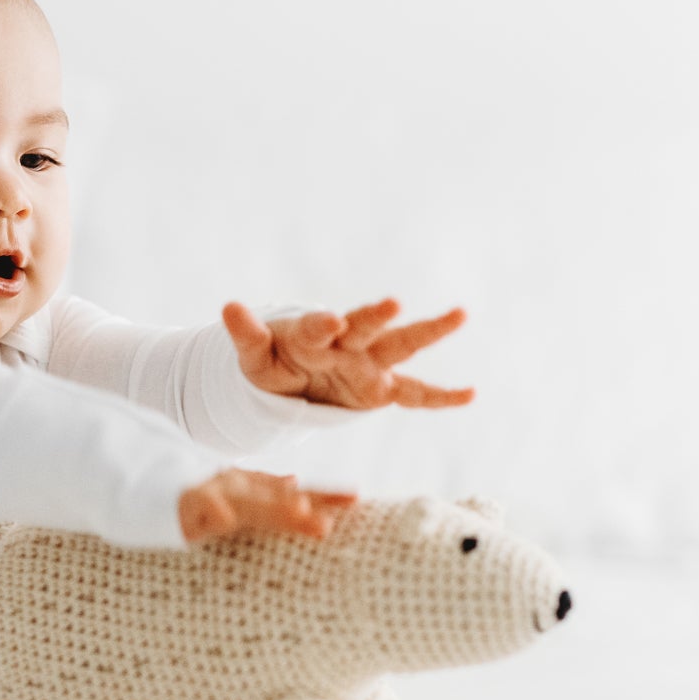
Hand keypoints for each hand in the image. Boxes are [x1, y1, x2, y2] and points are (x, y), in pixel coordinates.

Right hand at [179, 468, 358, 544]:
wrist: (143, 480)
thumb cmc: (192, 492)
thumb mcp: (230, 489)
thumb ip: (263, 488)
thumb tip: (295, 482)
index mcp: (247, 488)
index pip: (290, 493)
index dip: (321, 495)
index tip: (355, 497)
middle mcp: (232, 488)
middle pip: (270, 499)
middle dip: (296, 508)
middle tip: (325, 524)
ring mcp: (207, 494)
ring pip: (241, 501)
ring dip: (268, 506)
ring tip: (297, 511)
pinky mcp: (181, 504)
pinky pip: (197, 507)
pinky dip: (211, 509)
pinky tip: (225, 515)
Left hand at [221, 298, 475, 410]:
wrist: (292, 377)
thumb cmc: (273, 361)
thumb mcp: (254, 356)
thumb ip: (246, 335)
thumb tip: (227, 306)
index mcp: (311, 334)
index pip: (316, 328)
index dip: (322, 325)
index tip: (331, 320)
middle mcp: (346, 343)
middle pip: (365, 326)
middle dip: (378, 316)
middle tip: (393, 303)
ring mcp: (368, 364)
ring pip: (400, 346)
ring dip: (428, 331)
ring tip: (460, 313)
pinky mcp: (381, 389)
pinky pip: (414, 394)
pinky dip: (441, 397)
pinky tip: (471, 394)